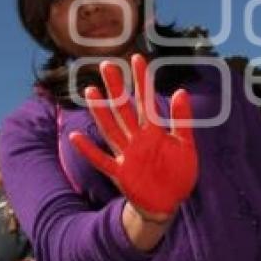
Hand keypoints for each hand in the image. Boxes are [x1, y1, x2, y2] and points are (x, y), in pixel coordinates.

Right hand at [69, 54, 197, 221]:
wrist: (170, 203)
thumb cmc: (178, 172)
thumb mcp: (186, 144)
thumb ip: (182, 119)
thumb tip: (181, 90)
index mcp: (154, 131)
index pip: (146, 100)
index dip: (142, 80)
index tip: (137, 58)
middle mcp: (137, 139)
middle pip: (124, 109)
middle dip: (116, 88)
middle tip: (106, 64)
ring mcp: (127, 155)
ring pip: (111, 128)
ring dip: (101, 111)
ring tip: (90, 90)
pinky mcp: (120, 173)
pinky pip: (101, 160)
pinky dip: (88, 149)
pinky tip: (74, 136)